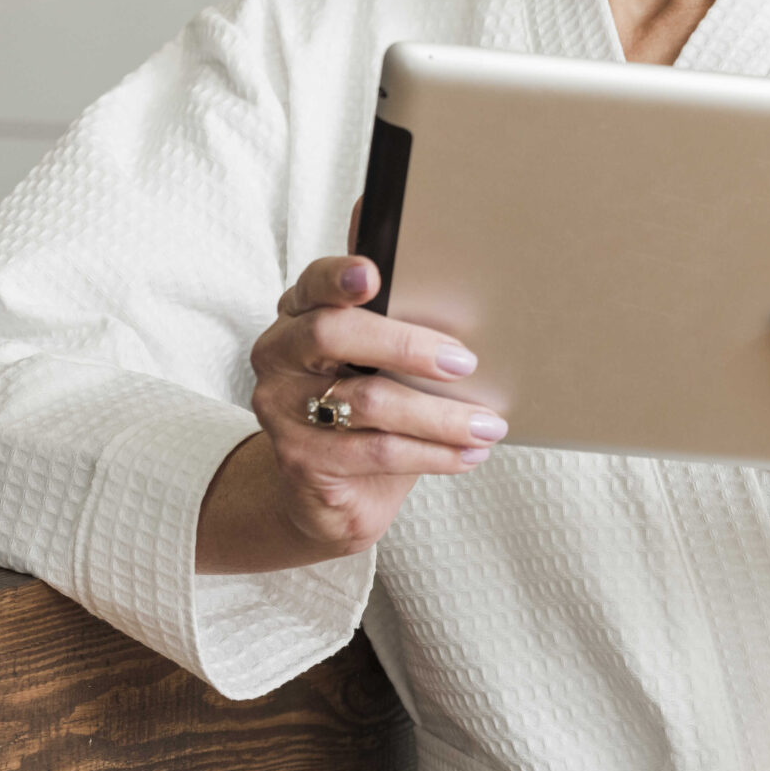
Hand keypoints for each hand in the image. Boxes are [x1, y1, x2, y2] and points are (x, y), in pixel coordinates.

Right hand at [197, 253, 504, 573]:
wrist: (333, 495)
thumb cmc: (369, 413)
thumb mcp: (380, 366)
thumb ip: (401, 327)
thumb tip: (470, 299)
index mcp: (300, 316)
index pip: (313, 284)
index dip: (338, 277)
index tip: (373, 275)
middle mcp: (280, 356)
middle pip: (332, 334)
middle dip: (405, 345)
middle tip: (465, 363)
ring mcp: (282, 410)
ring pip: (368, 401)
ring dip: (440, 416)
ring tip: (489, 424)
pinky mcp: (301, 459)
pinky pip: (378, 451)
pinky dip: (433, 453)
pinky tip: (470, 453)